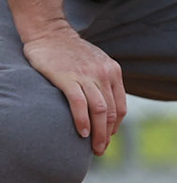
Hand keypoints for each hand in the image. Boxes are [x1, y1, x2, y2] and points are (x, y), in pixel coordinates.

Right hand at [21, 24, 124, 154]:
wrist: (50, 33)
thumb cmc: (71, 52)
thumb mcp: (96, 64)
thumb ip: (102, 82)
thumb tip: (105, 106)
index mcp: (114, 72)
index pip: (120, 106)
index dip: (116, 126)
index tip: (109, 138)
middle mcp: (105, 74)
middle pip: (112, 111)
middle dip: (108, 134)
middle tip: (101, 150)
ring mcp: (87, 76)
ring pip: (100, 110)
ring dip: (99, 133)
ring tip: (94, 148)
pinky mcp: (68, 78)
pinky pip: (80, 104)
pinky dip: (83, 120)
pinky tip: (82, 133)